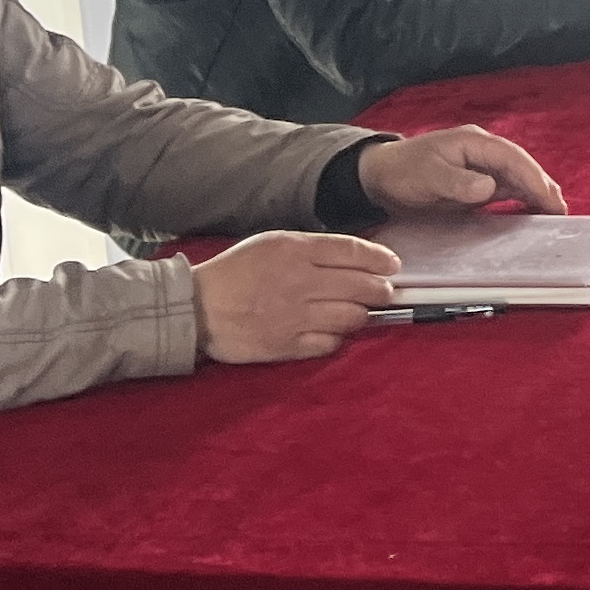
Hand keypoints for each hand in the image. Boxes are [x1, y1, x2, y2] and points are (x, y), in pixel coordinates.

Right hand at [191, 230, 401, 363]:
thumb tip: (354, 257)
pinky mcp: (286, 345)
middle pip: (361, 286)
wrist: (196, 308)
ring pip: (352, 317)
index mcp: (294, 250)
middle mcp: (299, 281)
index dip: (380, 259)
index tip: (392, 265)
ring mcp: (294, 316)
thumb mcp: (271, 244)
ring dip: (361, 315)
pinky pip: (330, 344)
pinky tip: (332, 331)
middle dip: (381, 290)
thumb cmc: (235, 271)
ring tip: (358, 312)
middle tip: (384, 293)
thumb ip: (312, 249)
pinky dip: (337, 338)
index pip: (353, 251)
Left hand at [354, 125, 566, 216]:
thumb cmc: (402, 172)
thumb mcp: (427, 176)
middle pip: (521, 166)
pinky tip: (532, 211)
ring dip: (536, 192)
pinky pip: (506, 188)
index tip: (549, 199)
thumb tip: (490, 188)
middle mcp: (482, 151)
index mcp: (474, 142)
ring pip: (517, 177)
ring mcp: (481, 166)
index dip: (533, 179)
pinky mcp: (477, 182)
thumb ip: (458, 181)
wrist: (380, 176)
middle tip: (561, 210)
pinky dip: (522, 198)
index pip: (512, 159)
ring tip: (554, 212)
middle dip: (542, 185)